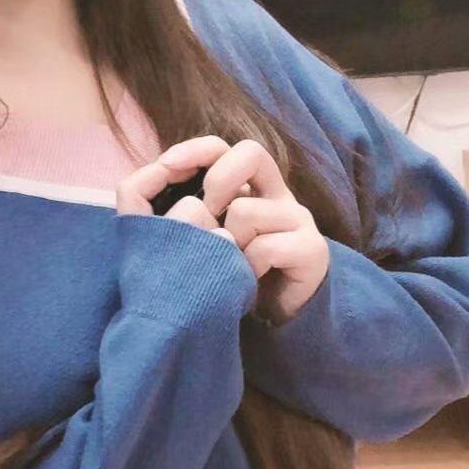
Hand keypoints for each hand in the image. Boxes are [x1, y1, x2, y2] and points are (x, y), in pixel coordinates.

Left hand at [156, 135, 330, 325]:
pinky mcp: (312, 248)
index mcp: (245, 185)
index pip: (221, 148)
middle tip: (207, 218)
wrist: (272, 321)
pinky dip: (248, 268)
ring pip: (247, 210)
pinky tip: (248, 281)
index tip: (166, 164)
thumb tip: (156, 184)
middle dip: (218, 180)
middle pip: (251, 153)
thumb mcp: (198, 239)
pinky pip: (266, 247)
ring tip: (231, 265)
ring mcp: (297, 218)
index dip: (195, 149)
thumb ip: (178, 213)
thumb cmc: (227, 274)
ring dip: (228, 244)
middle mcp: (275, 193)